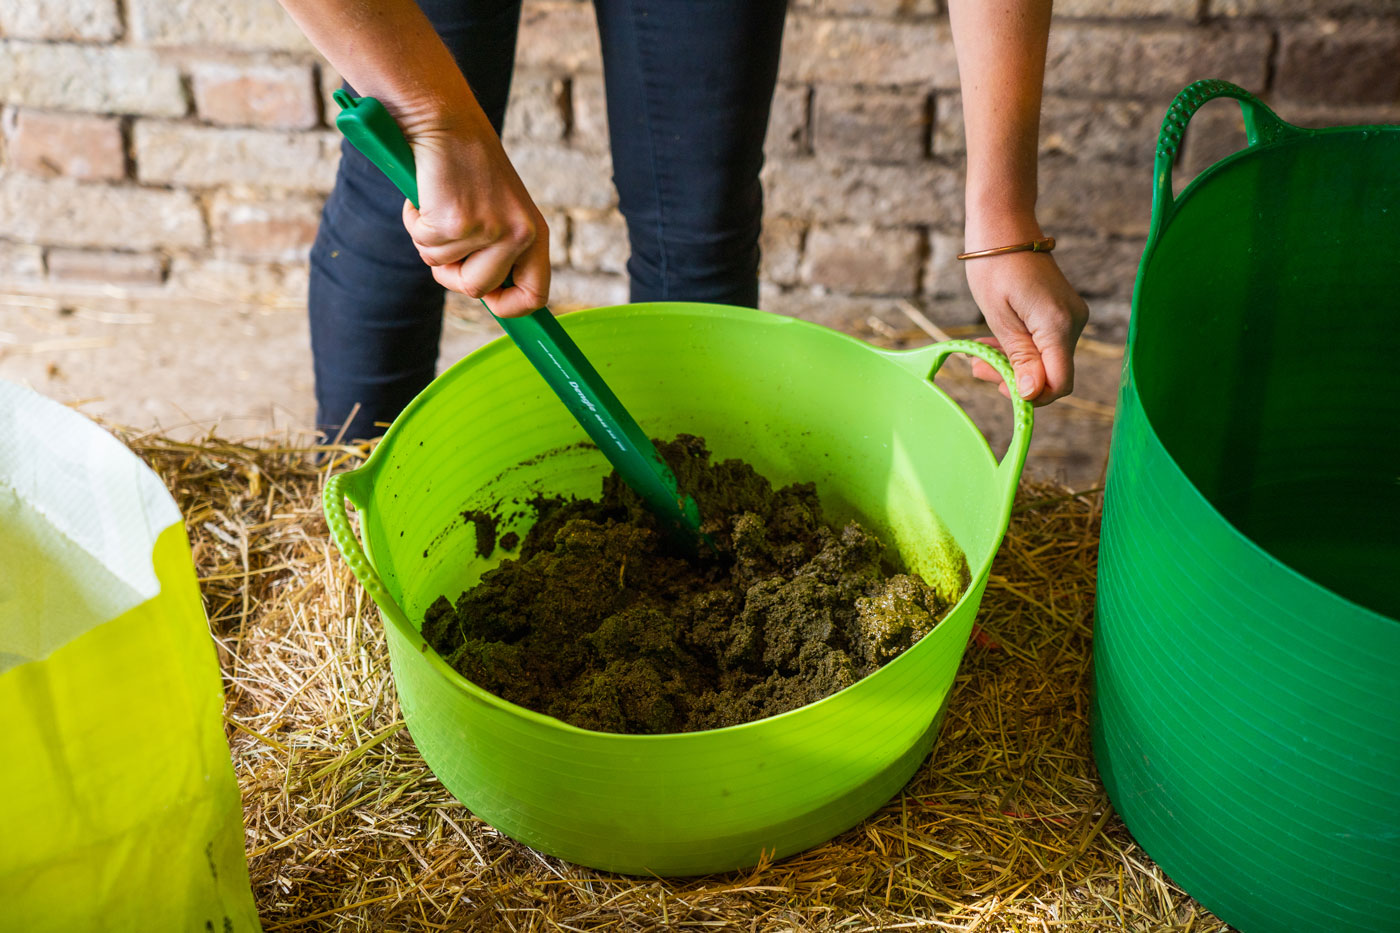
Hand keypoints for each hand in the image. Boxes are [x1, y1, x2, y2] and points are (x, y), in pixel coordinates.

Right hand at [401, 114, 549, 316]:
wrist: (445, 119)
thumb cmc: (466, 166)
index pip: (535, 295)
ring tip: (437, 203)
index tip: (490, 302)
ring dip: (429, 240)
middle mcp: (519, 234)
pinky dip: (415, 222)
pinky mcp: (457, 221)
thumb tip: (484, 293)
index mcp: (534, 232)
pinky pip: (425, 244)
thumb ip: (497, 250)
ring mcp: (489, 228)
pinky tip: (425, 195)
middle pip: (477, 289)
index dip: (510, 307)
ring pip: (442, 267)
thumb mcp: (497, 210)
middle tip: (445, 237)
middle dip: (450, 272)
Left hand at [962, 239, 1088, 406]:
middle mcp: (1074, 322)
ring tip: (979, 355)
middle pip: (1052, 374)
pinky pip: (1045, 344)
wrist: (1004, 227)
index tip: (999, 387)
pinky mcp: (1063, 313)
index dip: (1032, 396)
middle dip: (1015, 379)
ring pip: (1046, 361)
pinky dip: (1020, 349)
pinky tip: (993, 343)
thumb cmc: (994, 267)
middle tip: (978, 368)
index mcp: (1058, 324)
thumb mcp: (999, 318)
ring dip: (1013, 364)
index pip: (1059, 383)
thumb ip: (1019, 358)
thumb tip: (1033, 394)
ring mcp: (1071, 317)